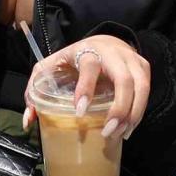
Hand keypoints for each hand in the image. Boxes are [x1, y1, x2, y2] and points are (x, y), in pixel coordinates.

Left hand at [23, 35, 149, 140]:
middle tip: (108, 132)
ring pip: (141, 86)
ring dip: (134, 113)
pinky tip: (129, 126)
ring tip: (121, 134)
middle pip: (124, 80)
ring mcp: (132, 59)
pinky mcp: (143, 67)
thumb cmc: (74, 59)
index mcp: (88, 50)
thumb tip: (29, 120)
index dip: (86, 88)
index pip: (90, 66)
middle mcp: (113, 53)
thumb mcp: (51, 67)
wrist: (104, 41)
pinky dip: (140, 110)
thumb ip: (35, 90)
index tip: (80, 112)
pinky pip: (146, 91)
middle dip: (120, 108)